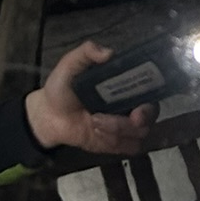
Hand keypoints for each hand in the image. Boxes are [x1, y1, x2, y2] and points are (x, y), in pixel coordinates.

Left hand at [24, 41, 156, 156]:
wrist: (49, 115)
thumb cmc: (63, 87)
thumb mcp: (71, 64)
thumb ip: (86, 52)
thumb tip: (108, 52)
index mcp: (125, 84)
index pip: (150, 91)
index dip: (149, 102)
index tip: (137, 110)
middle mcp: (130, 104)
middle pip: (150, 116)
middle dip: (139, 121)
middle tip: (121, 122)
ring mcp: (124, 126)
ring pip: (139, 134)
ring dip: (118, 131)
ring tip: (94, 124)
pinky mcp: (116, 143)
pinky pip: (128, 148)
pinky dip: (116, 143)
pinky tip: (97, 135)